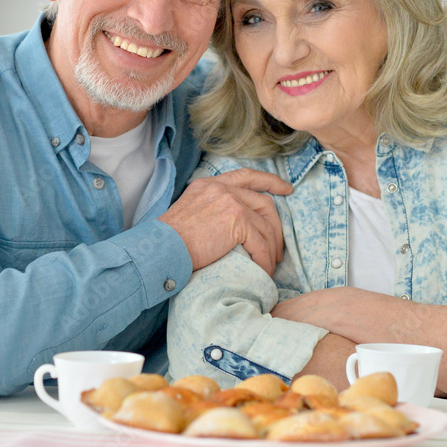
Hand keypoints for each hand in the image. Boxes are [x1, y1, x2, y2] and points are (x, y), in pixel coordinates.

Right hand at [160, 168, 291, 274]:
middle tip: (279, 246)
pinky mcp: (236, 220)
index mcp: (210, 184)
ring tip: (270, 264)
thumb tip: (231, 227)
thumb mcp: (189, 213)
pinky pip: (260, 243)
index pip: (246, 176)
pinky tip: (263, 271)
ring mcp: (230, 202)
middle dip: (277, 225)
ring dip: (271, 248)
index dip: (269, 182)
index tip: (286, 189)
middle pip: (263, 202)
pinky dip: (265, 260)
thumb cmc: (168, 242)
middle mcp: (221, 189)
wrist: (160, 249)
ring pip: (265, 225)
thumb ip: (210, 210)